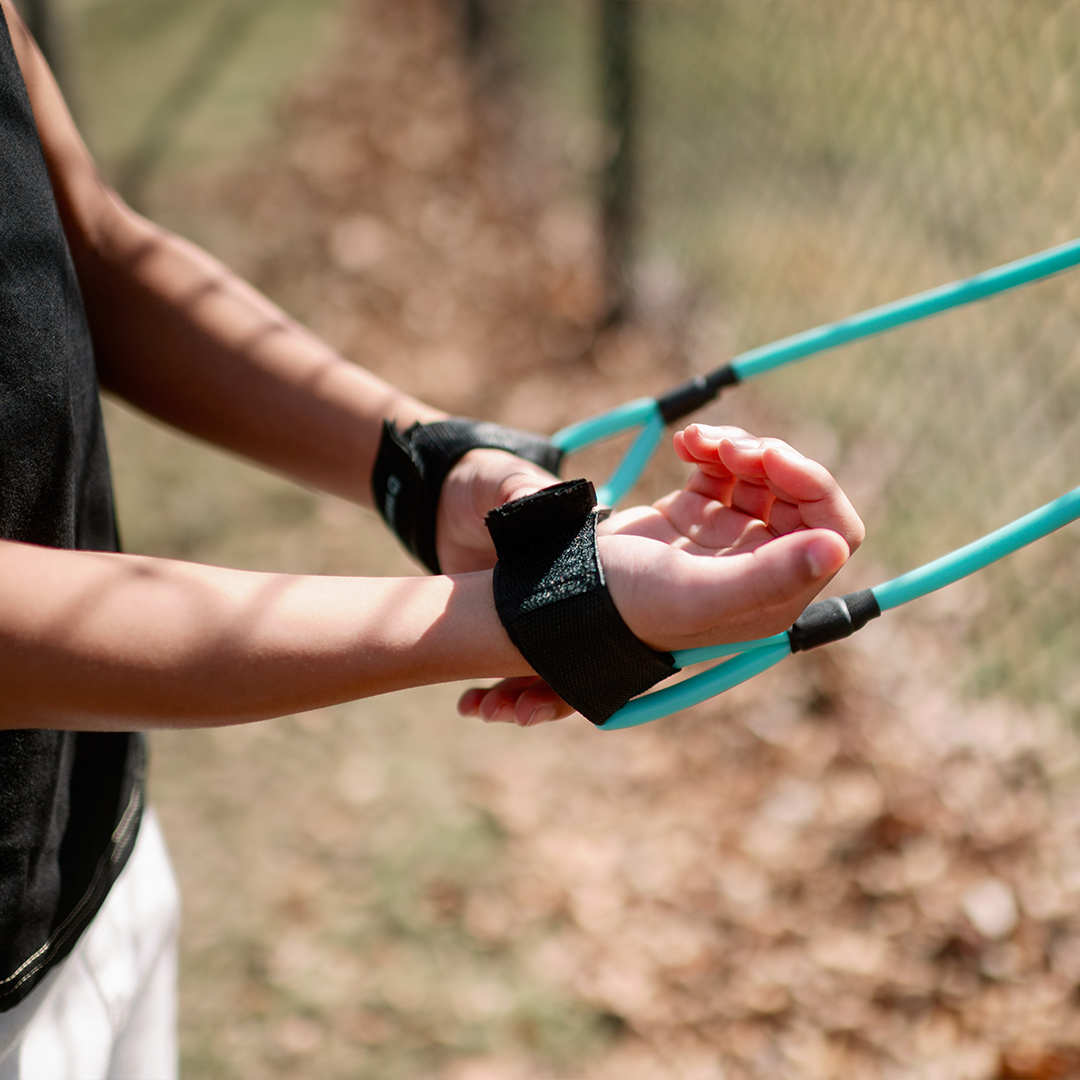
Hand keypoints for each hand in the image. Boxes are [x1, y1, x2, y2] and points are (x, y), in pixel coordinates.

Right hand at [458, 424, 863, 726]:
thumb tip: (836, 546)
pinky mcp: (697, 513)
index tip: (770, 459)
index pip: (834, 531)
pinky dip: (711, 446)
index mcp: (776, 592)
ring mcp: (729, 537)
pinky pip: (725, 467)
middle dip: (770, 459)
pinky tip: (685, 442)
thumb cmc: (632, 606)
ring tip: (700, 441)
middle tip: (728, 446)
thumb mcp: (699, 592)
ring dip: (738, 445)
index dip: (814, 488)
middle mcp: (761, 565)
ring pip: (763, 474)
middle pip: (799, 495)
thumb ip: (770, 576)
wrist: (565, 596)